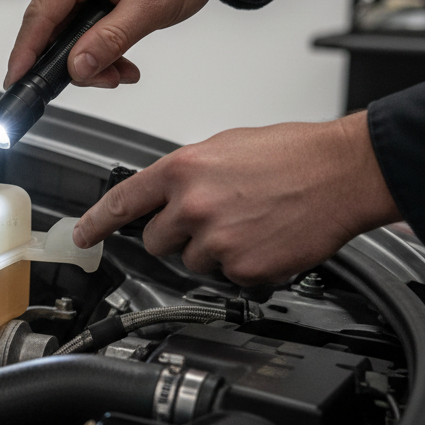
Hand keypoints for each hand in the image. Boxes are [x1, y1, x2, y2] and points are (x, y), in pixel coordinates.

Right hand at [5, 0, 273, 89]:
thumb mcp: (150, 7)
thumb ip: (110, 40)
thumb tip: (77, 66)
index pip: (40, 15)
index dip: (25, 53)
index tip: (15, 82)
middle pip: (51, 29)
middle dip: (75, 62)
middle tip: (107, 80)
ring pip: (66, 34)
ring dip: (91, 59)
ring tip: (122, 71)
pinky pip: (79, 27)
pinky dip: (98, 48)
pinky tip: (121, 59)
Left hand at [72, 112, 401, 284]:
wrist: (343, 172)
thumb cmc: (292, 154)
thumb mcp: (223, 148)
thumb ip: (186, 174)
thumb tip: (165, 194)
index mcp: (182, 169)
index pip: (121, 201)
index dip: (95, 223)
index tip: (80, 237)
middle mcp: (192, 206)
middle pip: (155, 242)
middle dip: (175, 236)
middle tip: (210, 219)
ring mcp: (216, 240)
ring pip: (191, 262)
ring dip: (212, 251)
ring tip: (247, 224)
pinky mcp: (242, 267)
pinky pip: (227, 277)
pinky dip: (243, 265)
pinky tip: (264, 239)